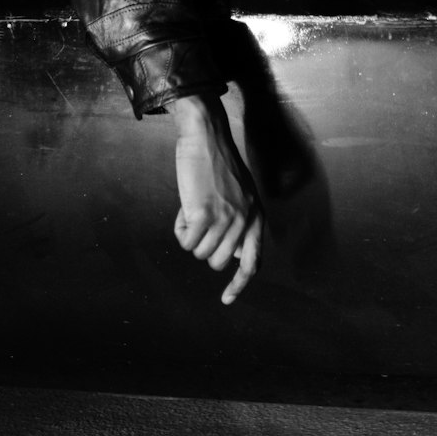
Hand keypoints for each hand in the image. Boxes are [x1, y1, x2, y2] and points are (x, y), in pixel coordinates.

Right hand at [172, 94, 262, 305]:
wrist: (206, 136)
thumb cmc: (217, 165)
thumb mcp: (240, 195)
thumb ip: (240, 224)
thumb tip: (236, 257)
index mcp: (256, 216)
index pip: (252, 262)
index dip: (239, 285)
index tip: (226, 300)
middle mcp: (245, 221)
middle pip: (217, 261)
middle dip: (203, 246)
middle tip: (200, 219)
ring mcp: (225, 219)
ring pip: (199, 253)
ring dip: (190, 236)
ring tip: (193, 208)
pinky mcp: (204, 215)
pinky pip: (186, 242)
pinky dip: (180, 229)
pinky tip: (184, 208)